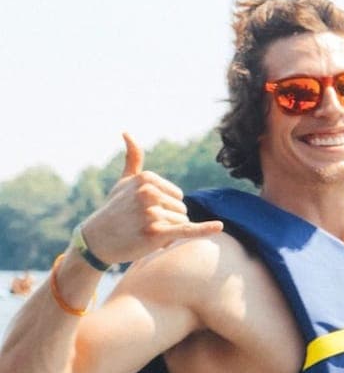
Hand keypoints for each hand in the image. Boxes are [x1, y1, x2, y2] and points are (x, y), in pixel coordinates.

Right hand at [80, 133, 223, 264]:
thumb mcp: (124, 182)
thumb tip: (127, 132)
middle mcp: (149, 193)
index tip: (143, 211)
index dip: (164, 208)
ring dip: (167, 233)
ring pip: (181, 223)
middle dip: (166, 221)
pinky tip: (219, 227)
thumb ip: (133, 159)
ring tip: (143, 233)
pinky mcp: (155, 233)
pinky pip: (187, 230)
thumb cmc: (115, 210)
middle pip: (181, 210)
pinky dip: (204, 229)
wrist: (97, 241)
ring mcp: (152, 213)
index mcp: (147, 179)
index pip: (178, 196)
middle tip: (141, 225)